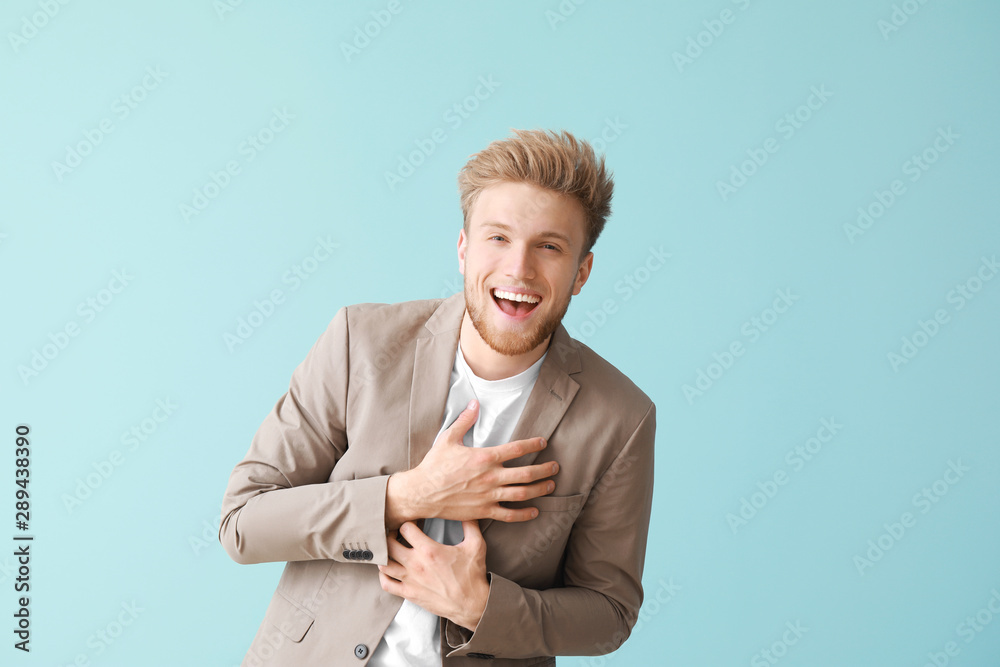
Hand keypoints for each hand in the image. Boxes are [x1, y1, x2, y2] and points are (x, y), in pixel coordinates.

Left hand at [378, 520, 489, 630]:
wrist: (472, 604)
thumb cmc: (472, 575)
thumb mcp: (476, 545)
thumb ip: (470, 524)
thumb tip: (467, 511)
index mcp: (429, 550)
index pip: (406, 528)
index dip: (408, 522)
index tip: (413, 523)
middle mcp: (415, 564)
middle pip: (389, 544)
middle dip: (391, 535)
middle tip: (397, 533)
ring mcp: (410, 580)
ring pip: (384, 564)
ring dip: (385, 554)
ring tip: (391, 550)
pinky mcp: (409, 594)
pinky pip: (386, 584)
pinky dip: (383, 576)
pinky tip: (390, 570)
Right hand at [385, 400, 558, 527]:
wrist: (422, 493)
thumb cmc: (434, 465)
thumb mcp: (448, 438)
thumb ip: (465, 421)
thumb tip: (474, 403)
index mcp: (484, 457)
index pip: (516, 449)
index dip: (533, 444)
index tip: (543, 442)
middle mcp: (490, 477)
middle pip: (526, 473)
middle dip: (544, 470)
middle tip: (555, 467)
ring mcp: (488, 495)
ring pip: (522, 494)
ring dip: (539, 490)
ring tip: (550, 486)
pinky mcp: (483, 511)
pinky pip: (508, 515)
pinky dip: (524, 514)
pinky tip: (534, 511)